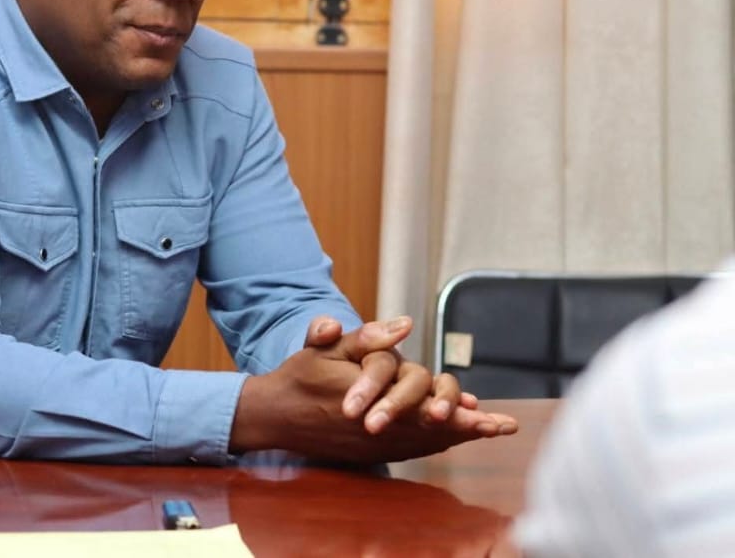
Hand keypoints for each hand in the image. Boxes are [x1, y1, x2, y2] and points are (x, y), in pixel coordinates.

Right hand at [228, 317, 516, 463]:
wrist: (274, 415)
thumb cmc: (300, 378)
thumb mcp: (325, 349)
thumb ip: (366, 336)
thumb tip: (404, 324)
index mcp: (370, 397)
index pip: (419, 402)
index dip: (452, 407)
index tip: (480, 411)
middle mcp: (377, 426)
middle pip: (431, 427)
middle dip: (466, 426)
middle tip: (500, 426)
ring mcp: (375, 443)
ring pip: (426, 441)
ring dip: (459, 436)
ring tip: (491, 430)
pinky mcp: (371, 451)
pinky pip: (412, 449)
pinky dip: (437, 442)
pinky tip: (455, 435)